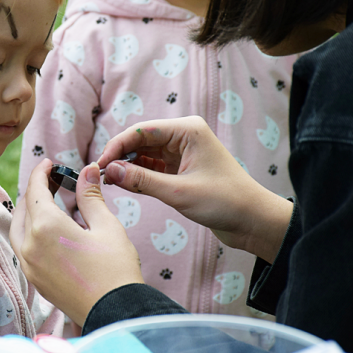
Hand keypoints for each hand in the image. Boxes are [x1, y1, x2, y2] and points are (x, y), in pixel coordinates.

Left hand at [10, 159, 143, 326]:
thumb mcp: (106, 225)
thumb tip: (87, 170)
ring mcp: (29, 265)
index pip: (34, 190)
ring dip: (30, 211)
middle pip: (25, 208)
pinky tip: (47, 229)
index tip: (49, 163)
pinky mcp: (34, 280)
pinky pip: (23, 247)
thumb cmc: (115, 268)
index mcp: (45, 227)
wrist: (115, 312)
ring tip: (48, 201)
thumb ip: (90, 196)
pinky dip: (30, 231)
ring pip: (19, 228)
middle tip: (53, 180)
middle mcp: (30, 245)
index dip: (41, 172)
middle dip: (36, 190)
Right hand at [97, 116, 292, 262]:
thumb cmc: (225, 201)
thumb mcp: (178, 192)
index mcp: (187, 130)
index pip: (142, 131)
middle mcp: (184, 136)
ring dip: (128, 167)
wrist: (254, 221)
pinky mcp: (182, 169)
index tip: (99, 164)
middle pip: (141, 141)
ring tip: (108, 182)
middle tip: (99, 175)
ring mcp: (182, 153)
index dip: (117, 146)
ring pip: (145, 155)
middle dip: (120, 157)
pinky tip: (125, 185)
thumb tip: (109, 171)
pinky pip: (153, 168)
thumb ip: (141, 181)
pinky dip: (139, 177)